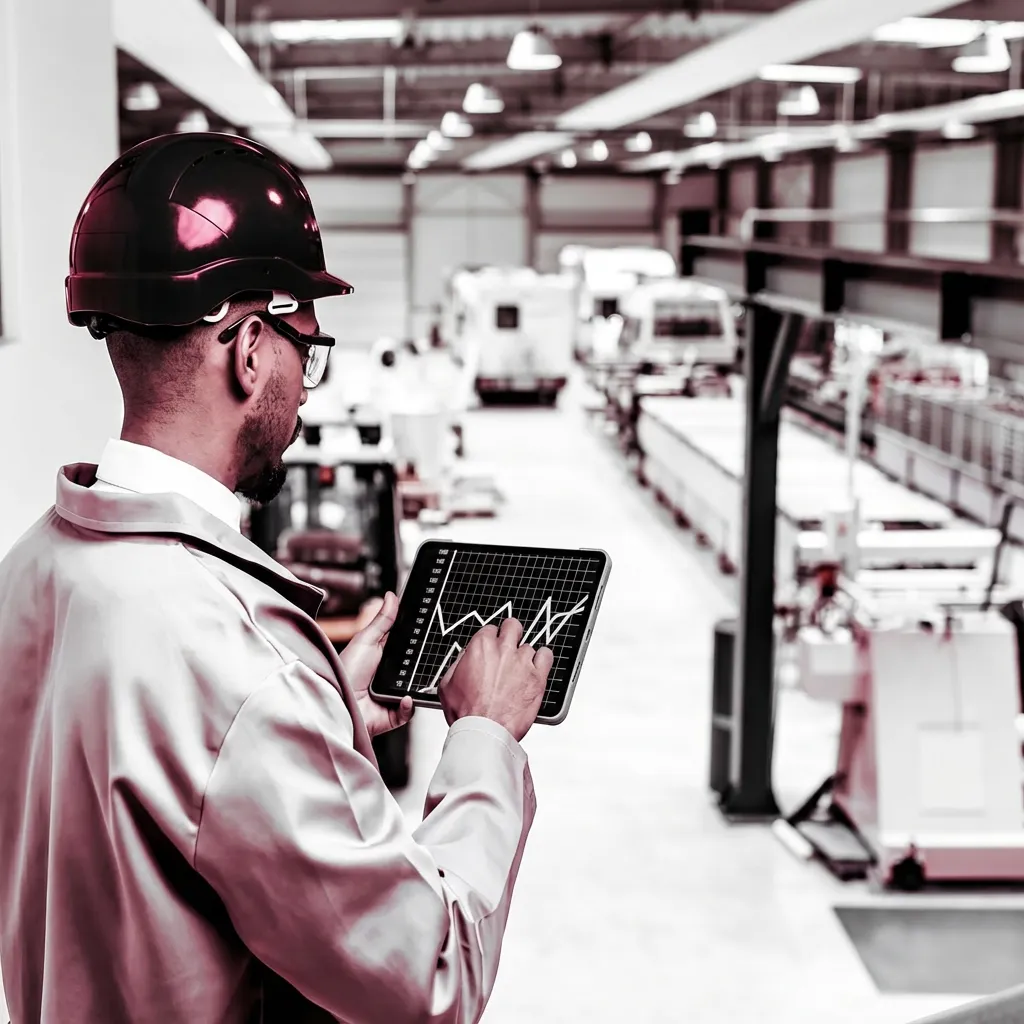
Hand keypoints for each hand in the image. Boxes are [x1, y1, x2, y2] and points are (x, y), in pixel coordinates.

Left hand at [338, 592, 413, 738]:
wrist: (339, 705)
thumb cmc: (345, 673)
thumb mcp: (366, 640)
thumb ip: (382, 620)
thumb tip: (391, 596)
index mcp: (383, 656)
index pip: (406, 645)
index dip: (417, 639)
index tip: (429, 630)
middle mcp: (390, 676)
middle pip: (415, 666)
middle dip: (422, 662)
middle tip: (426, 656)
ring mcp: (393, 694)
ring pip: (416, 687)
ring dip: (417, 685)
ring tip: (414, 680)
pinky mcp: (395, 713)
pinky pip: (411, 708)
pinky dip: (409, 704)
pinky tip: (403, 697)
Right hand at [437, 617, 552, 742]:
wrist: (483, 732)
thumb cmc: (466, 714)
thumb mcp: (447, 684)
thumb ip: (459, 663)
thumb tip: (466, 657)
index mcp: (481, 647)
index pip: (490, 629)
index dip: (490, 640)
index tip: (491, 648)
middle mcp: (504, 650)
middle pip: (513, 626)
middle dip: (510, 633)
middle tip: (508, 646)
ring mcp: (523, 662)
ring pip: (529, 646)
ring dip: (524, 656)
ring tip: (519, 670)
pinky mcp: (538, 677)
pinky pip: (547, 655)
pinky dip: (543, 659)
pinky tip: (537, 667)